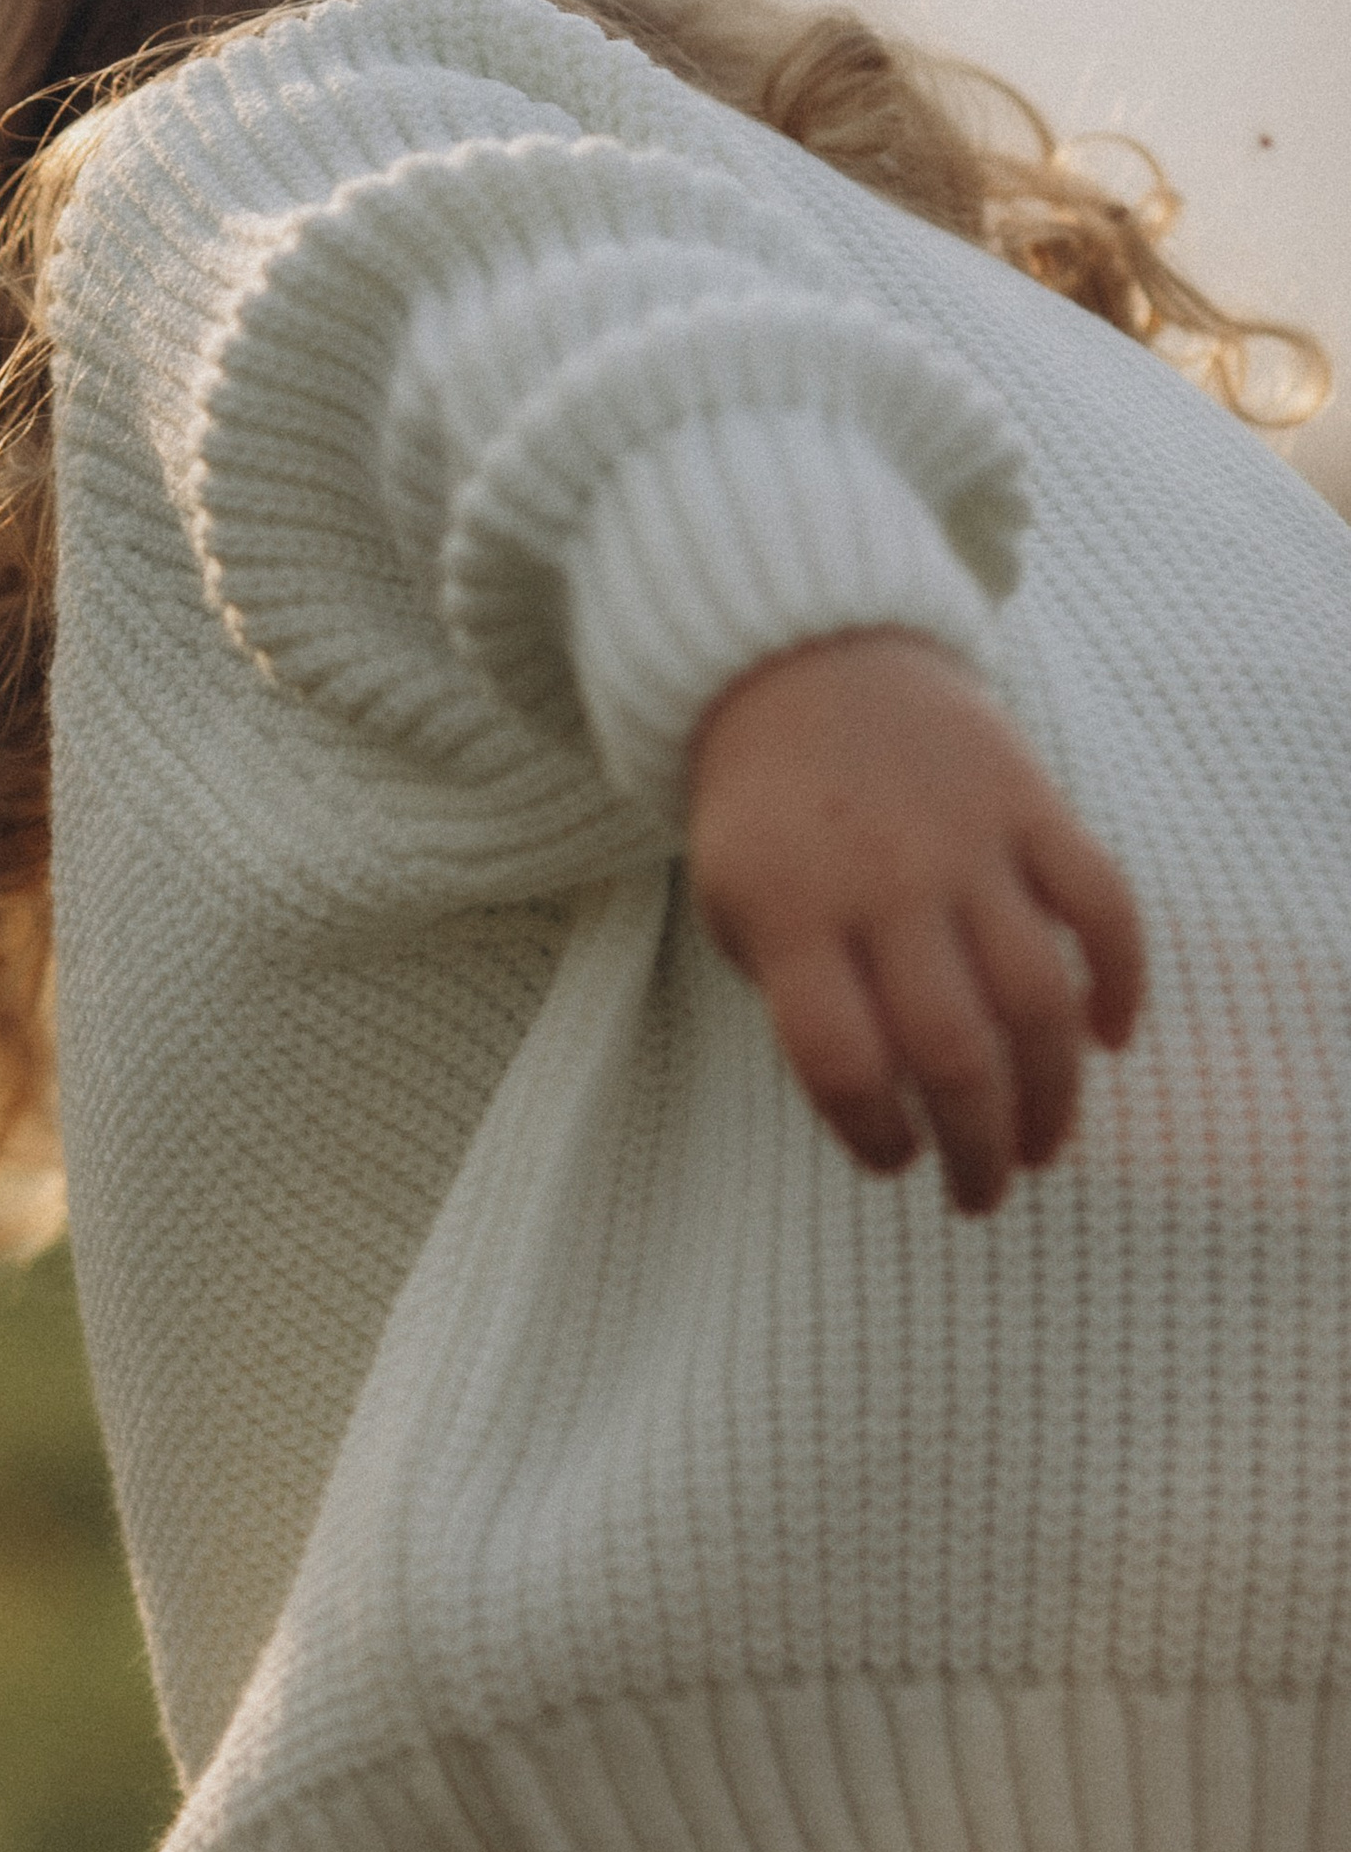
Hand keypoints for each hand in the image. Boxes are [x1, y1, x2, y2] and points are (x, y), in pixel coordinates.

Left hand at [684, 629, 1145, 1214]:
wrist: (797, 659)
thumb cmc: (763, 809)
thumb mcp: (733, 900)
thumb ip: (794, 992)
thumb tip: (880, 1100)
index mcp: (791, 914)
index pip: (841, 1061)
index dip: (872, 1134)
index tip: (894, 1162)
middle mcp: (883, 885)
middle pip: (952, 1051)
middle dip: (976, 1146)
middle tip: (983, 1192)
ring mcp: (966, 843)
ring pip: (1035, 998)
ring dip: (1051, 1094)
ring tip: (1042, 1146)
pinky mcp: (1030, 803)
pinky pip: (1099, 904)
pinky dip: (1118, 978)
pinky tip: (1109, 1037)